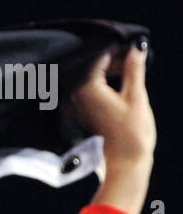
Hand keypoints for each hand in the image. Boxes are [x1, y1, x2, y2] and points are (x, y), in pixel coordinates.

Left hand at [67, 42, 155, 213]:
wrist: (124, 168)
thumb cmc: (131, 135)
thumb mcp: (136, 95)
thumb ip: (134, 68)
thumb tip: (137, 45)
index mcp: (86, 88)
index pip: (99, 56)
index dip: (117, 48)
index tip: (132, 47)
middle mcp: (75, 98)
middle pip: (91, 68)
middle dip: (112, 60)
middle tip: (133, 60)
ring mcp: (76, 110)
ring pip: (89, 81)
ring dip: (108, 73)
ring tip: (129, 73)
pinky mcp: (81, 120)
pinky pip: (89, 95)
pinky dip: (102, 87)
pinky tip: (118, 89)